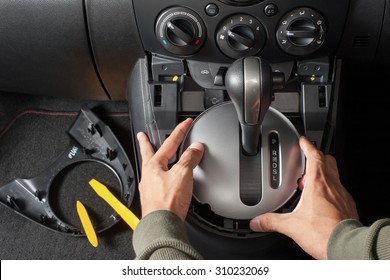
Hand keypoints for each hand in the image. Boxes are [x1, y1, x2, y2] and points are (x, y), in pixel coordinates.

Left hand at [137, 118, 203, 220]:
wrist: (162, 225)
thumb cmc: (168, 202)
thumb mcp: (183, 174)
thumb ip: (189, 159)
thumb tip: (195, 147)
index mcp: (154, 165)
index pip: (170, 143)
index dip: (180, 131)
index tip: (186, 122)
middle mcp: (148, 175)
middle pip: (148, 153)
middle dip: (146, 143)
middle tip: (141, 135)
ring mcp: (149, 187)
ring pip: (150, 168)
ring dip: (151, 159)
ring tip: (151, 156)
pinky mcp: (153, 198)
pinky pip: (155, 182)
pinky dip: (159, 176)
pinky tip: (161, 180)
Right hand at [250, 136, 358, 258]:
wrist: (346, 246)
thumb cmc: (324, 233)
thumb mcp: (291, 226)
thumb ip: (271, 221)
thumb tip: (257, 221)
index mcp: (318, 184)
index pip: (314, 156)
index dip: (308, 146)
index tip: (303, 141)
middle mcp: (332, 186)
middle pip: (328, 161)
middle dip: (317, 157)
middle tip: (307, 161)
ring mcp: (342, 195)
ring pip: (334, 176)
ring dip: (323, 175)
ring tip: (310, 183)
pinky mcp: (347, 206)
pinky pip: (339, 191)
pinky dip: (330, 190)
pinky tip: (322, 202)